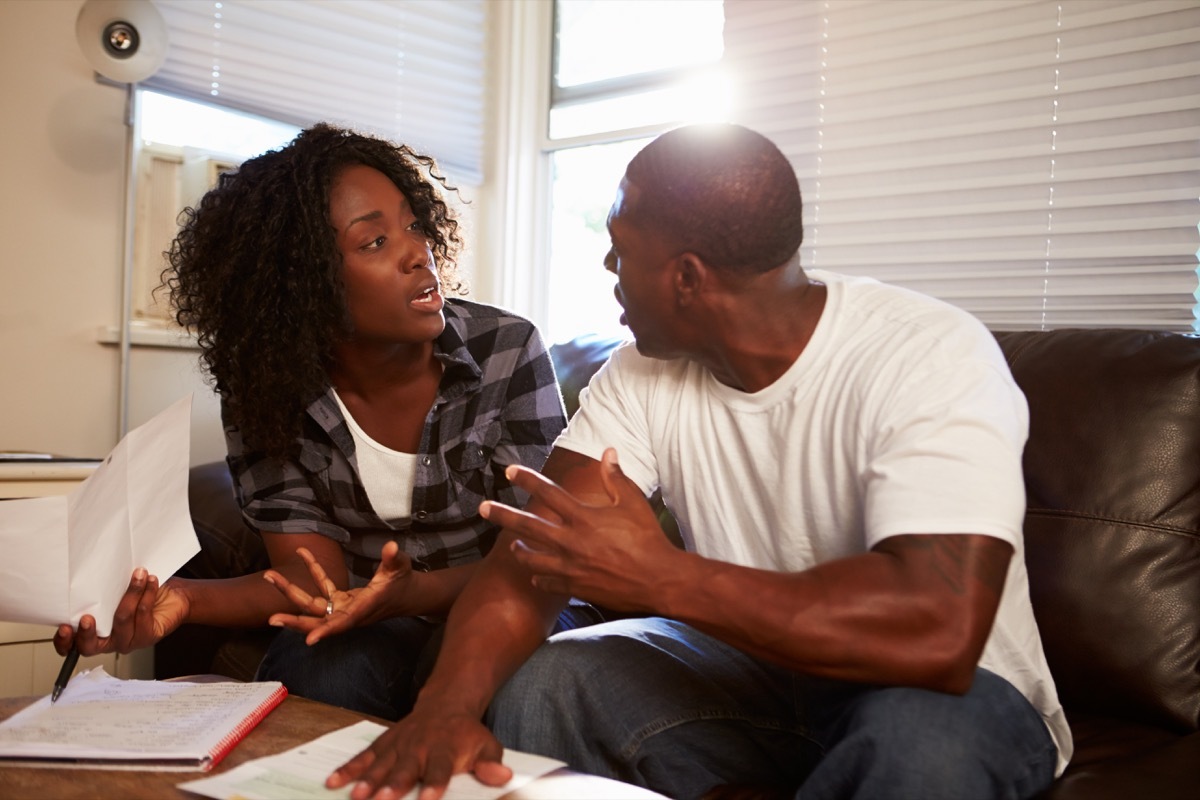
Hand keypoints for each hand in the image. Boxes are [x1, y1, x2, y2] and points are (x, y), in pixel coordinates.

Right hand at [53, 568, 188, 655]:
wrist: (175, 597)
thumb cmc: (142, 593)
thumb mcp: (117, 590)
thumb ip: (103, 590)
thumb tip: (91, 569)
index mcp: (95, 632)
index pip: (71, 646)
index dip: (64, 642)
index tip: (64, 627)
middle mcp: (109, 640)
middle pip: (90, 647)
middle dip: (86, 632)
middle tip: (86, 617)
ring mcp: (129, 640)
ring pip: (122, 620)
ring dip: (130, 594)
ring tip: (138, 574)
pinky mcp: (148, 636)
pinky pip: (143, 614)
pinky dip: (147, 594)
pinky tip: (151, 581)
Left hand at [265, 542, 417, 644]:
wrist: (406, 594)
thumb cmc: (403, 582)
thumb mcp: (400, 568)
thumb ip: (394, 559)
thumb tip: (391, 547)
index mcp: (362, 610)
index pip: (342, 623)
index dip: (326, 631)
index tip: (310, 640)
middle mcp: (348, 613)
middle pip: (317, 620)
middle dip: (294, 620)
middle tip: (271, 619)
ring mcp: (341, 608)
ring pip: (311, 605)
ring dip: (290, 591)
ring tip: (270, 576)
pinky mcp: (340, 600)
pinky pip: (321, 587)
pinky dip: (313, 570)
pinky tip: (303, 553)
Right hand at [328, 706, 510, 799]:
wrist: (446, 704)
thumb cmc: (466, 734)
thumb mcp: (486, 745)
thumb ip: (491, 763)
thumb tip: (504, 777)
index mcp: (445, 750)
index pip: (440, 769)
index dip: (435, 784)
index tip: (429, 799)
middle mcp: (419, 747)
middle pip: (405, 769)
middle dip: (393, 785)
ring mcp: (398, 745)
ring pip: (381, 764)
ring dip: (368, 781)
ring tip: (357, 796)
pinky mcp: (383, 744)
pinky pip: (363, 757)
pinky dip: (348, 769)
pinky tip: (333, 782)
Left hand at [480, 448, 680, 612]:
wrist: (659, 580)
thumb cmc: (649, 539)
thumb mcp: (634, 503)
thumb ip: (617, 477)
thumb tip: (608, 451)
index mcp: (584, 517)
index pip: (549, 493)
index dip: (527, 479)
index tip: (509, 470)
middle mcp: (572, 541)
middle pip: (528, 526)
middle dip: (502, 515)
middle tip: (482, 508)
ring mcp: (571, 566)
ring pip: (532, 558)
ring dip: (520, 550)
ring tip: (512, 545)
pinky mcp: (575, 586)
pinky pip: (548, 581)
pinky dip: (540, 576)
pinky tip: (536, 574)